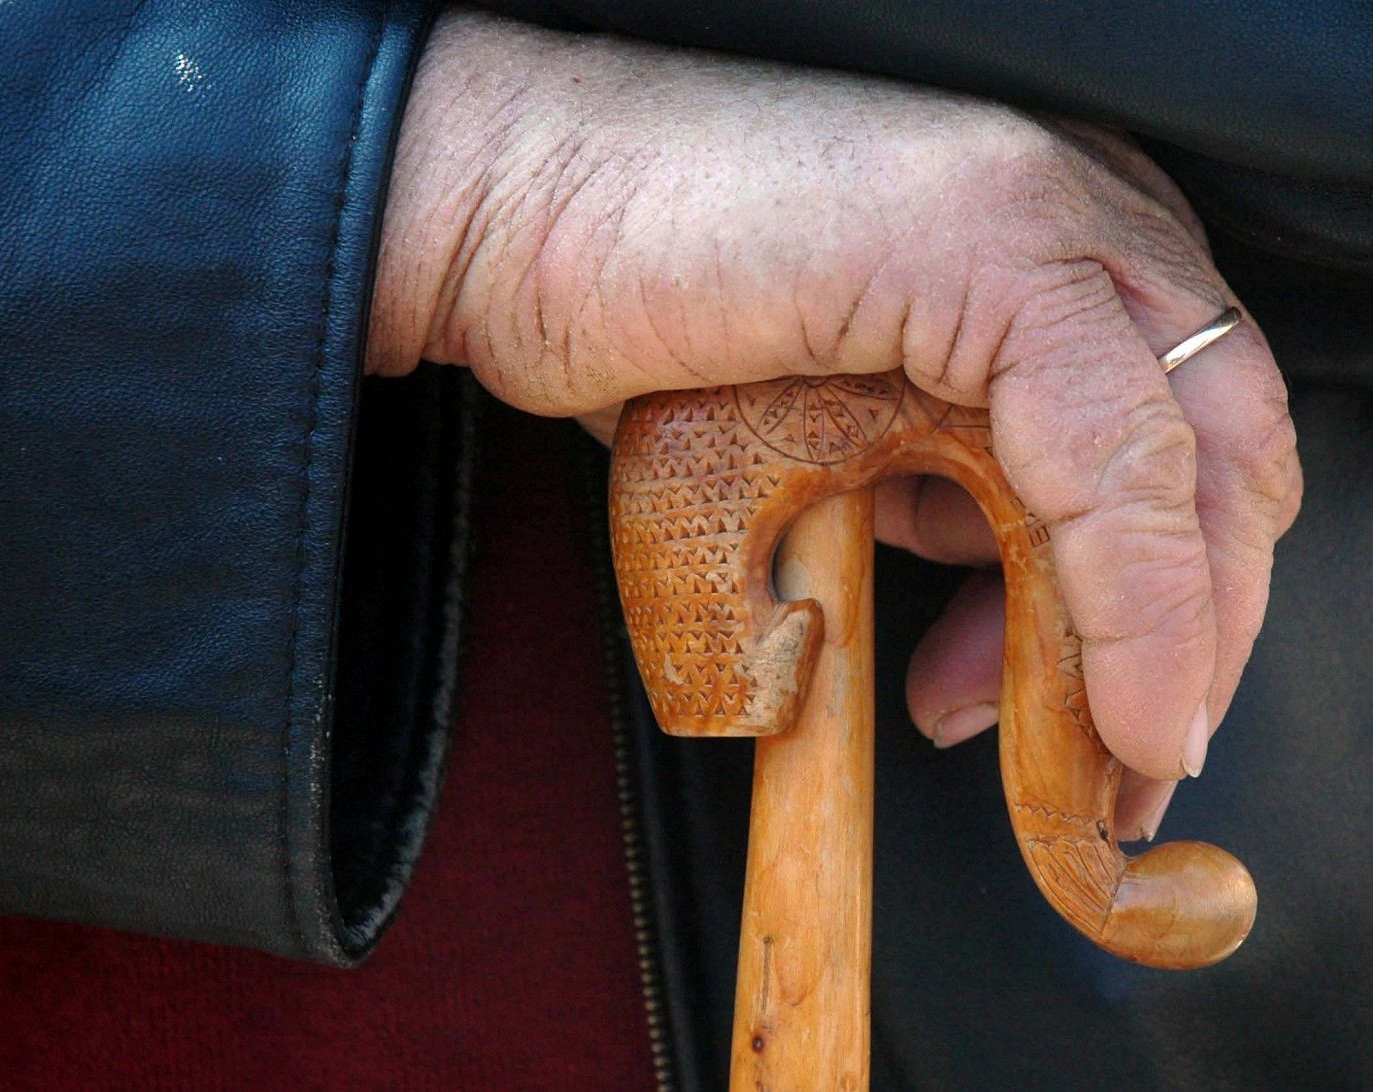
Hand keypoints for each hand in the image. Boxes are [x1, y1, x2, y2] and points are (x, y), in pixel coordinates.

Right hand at [368, 8, 1301, 836]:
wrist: (512, 215)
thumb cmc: (644, 321)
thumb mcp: (835, 448)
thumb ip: (942, 507)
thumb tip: (1000, 633)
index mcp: (1051, 260)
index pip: (1190, 445)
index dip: (1186, 602)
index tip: (1132, 724)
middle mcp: (1074, 221)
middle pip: (1227, 455)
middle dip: (1196, 636)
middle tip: (1129, 763)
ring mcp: (1042, 218)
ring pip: (1194, 463)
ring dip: (1150, 641)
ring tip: (1053, 744)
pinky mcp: (986, 243)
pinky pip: (1115, 456)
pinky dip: (1131, 597)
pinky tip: (1104, 698)